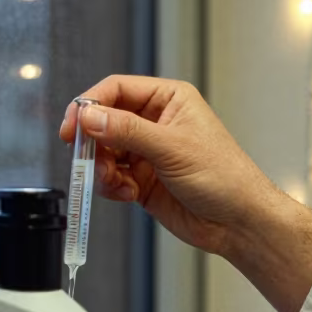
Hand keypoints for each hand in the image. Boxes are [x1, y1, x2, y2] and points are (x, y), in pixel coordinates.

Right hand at [60, 75, 284, 257]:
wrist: (237, 222)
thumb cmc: (224, 176)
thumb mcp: (172, 148)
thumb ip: (128, 131)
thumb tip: (90, 117)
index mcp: (168, 99)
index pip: (116, 89)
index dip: (90, 105)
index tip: (73, 126)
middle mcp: (154, 122)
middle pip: (104, 122)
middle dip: (94, 143)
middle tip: (88, 160)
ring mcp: (146, 152)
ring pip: (103, 152)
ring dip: (102, 169)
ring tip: (117, 183)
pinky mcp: (141, 180)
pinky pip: (110, 177)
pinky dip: (112, 187)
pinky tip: (129, 194)